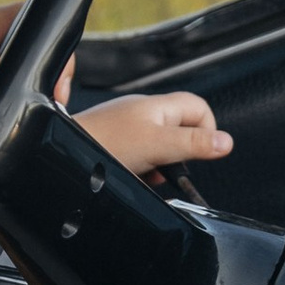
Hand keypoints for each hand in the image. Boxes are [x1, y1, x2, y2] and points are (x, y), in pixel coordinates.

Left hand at [77, 86, 233, 175]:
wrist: (58, 154)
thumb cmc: (104, 145)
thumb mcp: (158, 146)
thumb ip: (193, 143)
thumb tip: (226, 142)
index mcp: (156, 106)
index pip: (199, 108)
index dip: (208, 131)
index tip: (200, 154)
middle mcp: (141, 113)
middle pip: (180, 131)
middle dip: (180, 156)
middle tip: (167, 169)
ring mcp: (125, 129)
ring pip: (158, 149)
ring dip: (158, 167)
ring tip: (144, 176)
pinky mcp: (111, 145)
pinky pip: (137, 158)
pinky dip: (139, 171)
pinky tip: (130, 178)